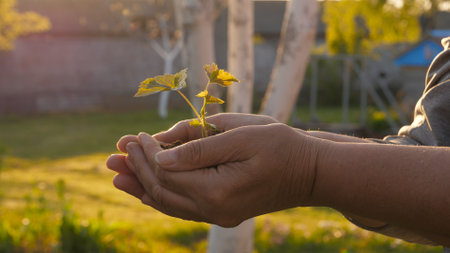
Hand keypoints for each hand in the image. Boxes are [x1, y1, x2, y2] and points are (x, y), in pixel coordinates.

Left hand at [110, 123, 324, 226]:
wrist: (310, 172)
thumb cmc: (281, 147)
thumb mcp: (242, 137)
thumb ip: (199, 149)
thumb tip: (159, 157)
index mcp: (217, 191)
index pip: (167, 174)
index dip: (146, 154)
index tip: (134, 136)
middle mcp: (214, 210)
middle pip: (162, 192)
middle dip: (136, 170)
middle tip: (112, 154)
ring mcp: (218, 216)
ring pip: (169, 204)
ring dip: (141, 187)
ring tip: (117, 175)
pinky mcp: (222, 213)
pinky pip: (183, 208)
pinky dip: (162, 197)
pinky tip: (147, 191)